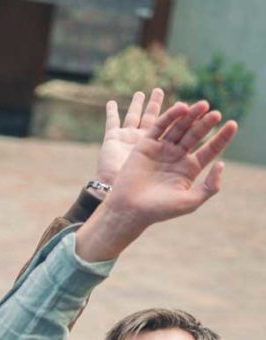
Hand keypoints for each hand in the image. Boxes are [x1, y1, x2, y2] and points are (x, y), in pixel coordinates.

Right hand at [75, 100, 236, 261]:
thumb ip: (210, 187)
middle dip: (205, 124)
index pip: (209, 150)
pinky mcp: (145, 145)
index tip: (232, 125)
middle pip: (195, 135)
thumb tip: (221, 164)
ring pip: (179, 128)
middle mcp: (176, 158)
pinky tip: (182, 108)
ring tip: (202, 106)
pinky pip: (160, 126)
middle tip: (216, 114)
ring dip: (191, 116)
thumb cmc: (158, 210)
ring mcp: (161, 150)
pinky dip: (170, 116)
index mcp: (188, 170)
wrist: (129, 210)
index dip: (221, 138)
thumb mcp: (190, 202)